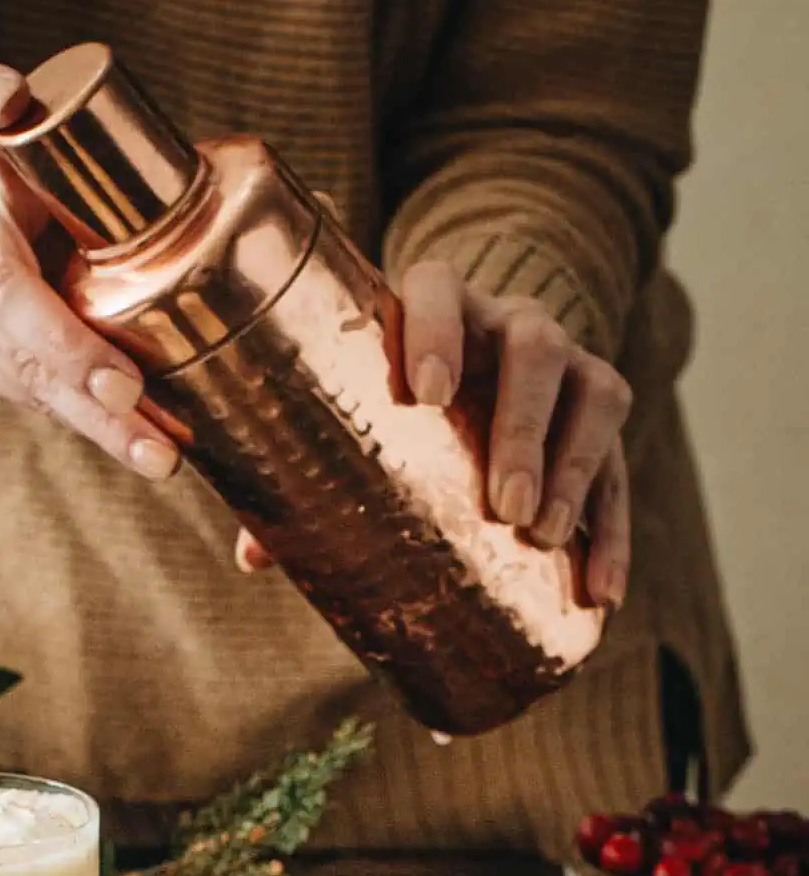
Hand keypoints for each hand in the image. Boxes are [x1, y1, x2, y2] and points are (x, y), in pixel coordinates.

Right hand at [0, 63, 179, 481]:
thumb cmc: (64, 214)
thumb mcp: (90, 180)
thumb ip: (150, 177)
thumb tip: (303, 204)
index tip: (9, 96)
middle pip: (5, 289)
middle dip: (69, 348)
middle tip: (127, 389)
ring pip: (21, 365)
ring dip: (93, 415)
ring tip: (155, 453)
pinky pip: (28, 398)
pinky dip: (89, 425)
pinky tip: (140, 449)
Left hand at [237, 259, 630, 608]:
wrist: (469, 377)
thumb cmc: (391, 405)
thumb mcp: (356, 419)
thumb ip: (303, 470)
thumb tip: (253, 556)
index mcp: (437, 304)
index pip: (438, 286)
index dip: (436, 328)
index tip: (430, 393)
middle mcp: (511, 322)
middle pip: (535, 350)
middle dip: (521, 428)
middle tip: (500, 505)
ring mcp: (569, 363)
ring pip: (593, 395)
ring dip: (574, 470)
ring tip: (542, 537)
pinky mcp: (601, 416)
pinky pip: (621, 467)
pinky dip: (611, 532)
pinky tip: (601, 589)